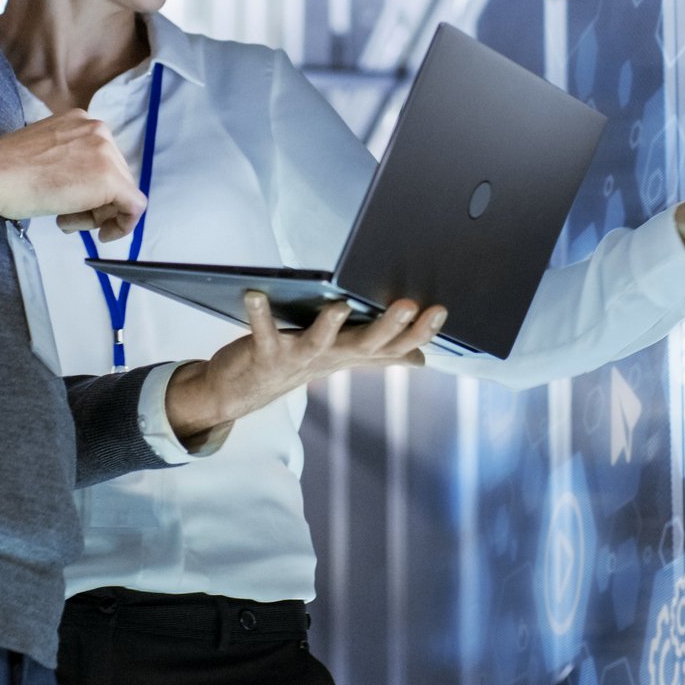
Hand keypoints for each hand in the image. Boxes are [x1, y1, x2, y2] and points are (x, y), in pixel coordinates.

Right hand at [0, 110, 145, 240]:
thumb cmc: (6, 170)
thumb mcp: (45, 153)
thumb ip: (68, 161)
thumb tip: (81, 183)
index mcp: (81, 121)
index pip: (101, 160)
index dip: (91, 188)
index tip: (74, 203)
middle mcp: (99, 130)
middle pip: (115, 175)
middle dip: (96, 203)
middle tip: (68, 217)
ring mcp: (107, 152)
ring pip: (122, 192)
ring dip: (98, 214)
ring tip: (66, 220)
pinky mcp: (111, 179)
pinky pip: (134, 206)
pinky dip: (123, 224)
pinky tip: (103, 234)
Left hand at [162, 293, 447, 446]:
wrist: (243, 391)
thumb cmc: (297, 363)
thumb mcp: (342, 357)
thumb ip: (380, 354)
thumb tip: (421, 358)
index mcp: (351, 354)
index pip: (394, 346)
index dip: (419, 332)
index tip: (440, 310)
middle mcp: (330, 358)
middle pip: (366, 345)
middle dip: (389, 327)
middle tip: (408, 304)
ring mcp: (298, 358)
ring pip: (319, 343)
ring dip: (329, 326)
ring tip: (339, 305)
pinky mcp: (265, 353)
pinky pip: (262, 332)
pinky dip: (259, 314)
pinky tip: (255, 293)